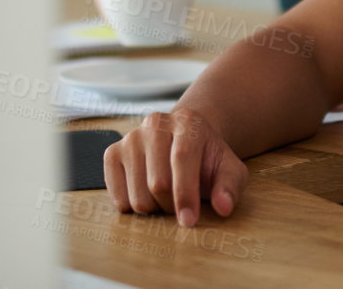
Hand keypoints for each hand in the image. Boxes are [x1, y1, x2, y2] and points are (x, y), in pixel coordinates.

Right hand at [104, 108, 248, 226]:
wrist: (184, 142)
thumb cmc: (206, 159)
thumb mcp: (229, 170)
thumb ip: (230, 187)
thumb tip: (224, 206)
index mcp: (187, 122)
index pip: (182, 158)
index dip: (186, 193)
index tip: (189, 220)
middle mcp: (155, 124)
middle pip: (157, 182)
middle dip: (172, 205)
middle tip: (181, 204)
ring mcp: (130, 137)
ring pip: (137, 195)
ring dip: (154, 209)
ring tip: (165, 196)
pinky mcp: (112, 153)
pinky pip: (117, 197)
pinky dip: (133, 207)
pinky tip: (146, 193)